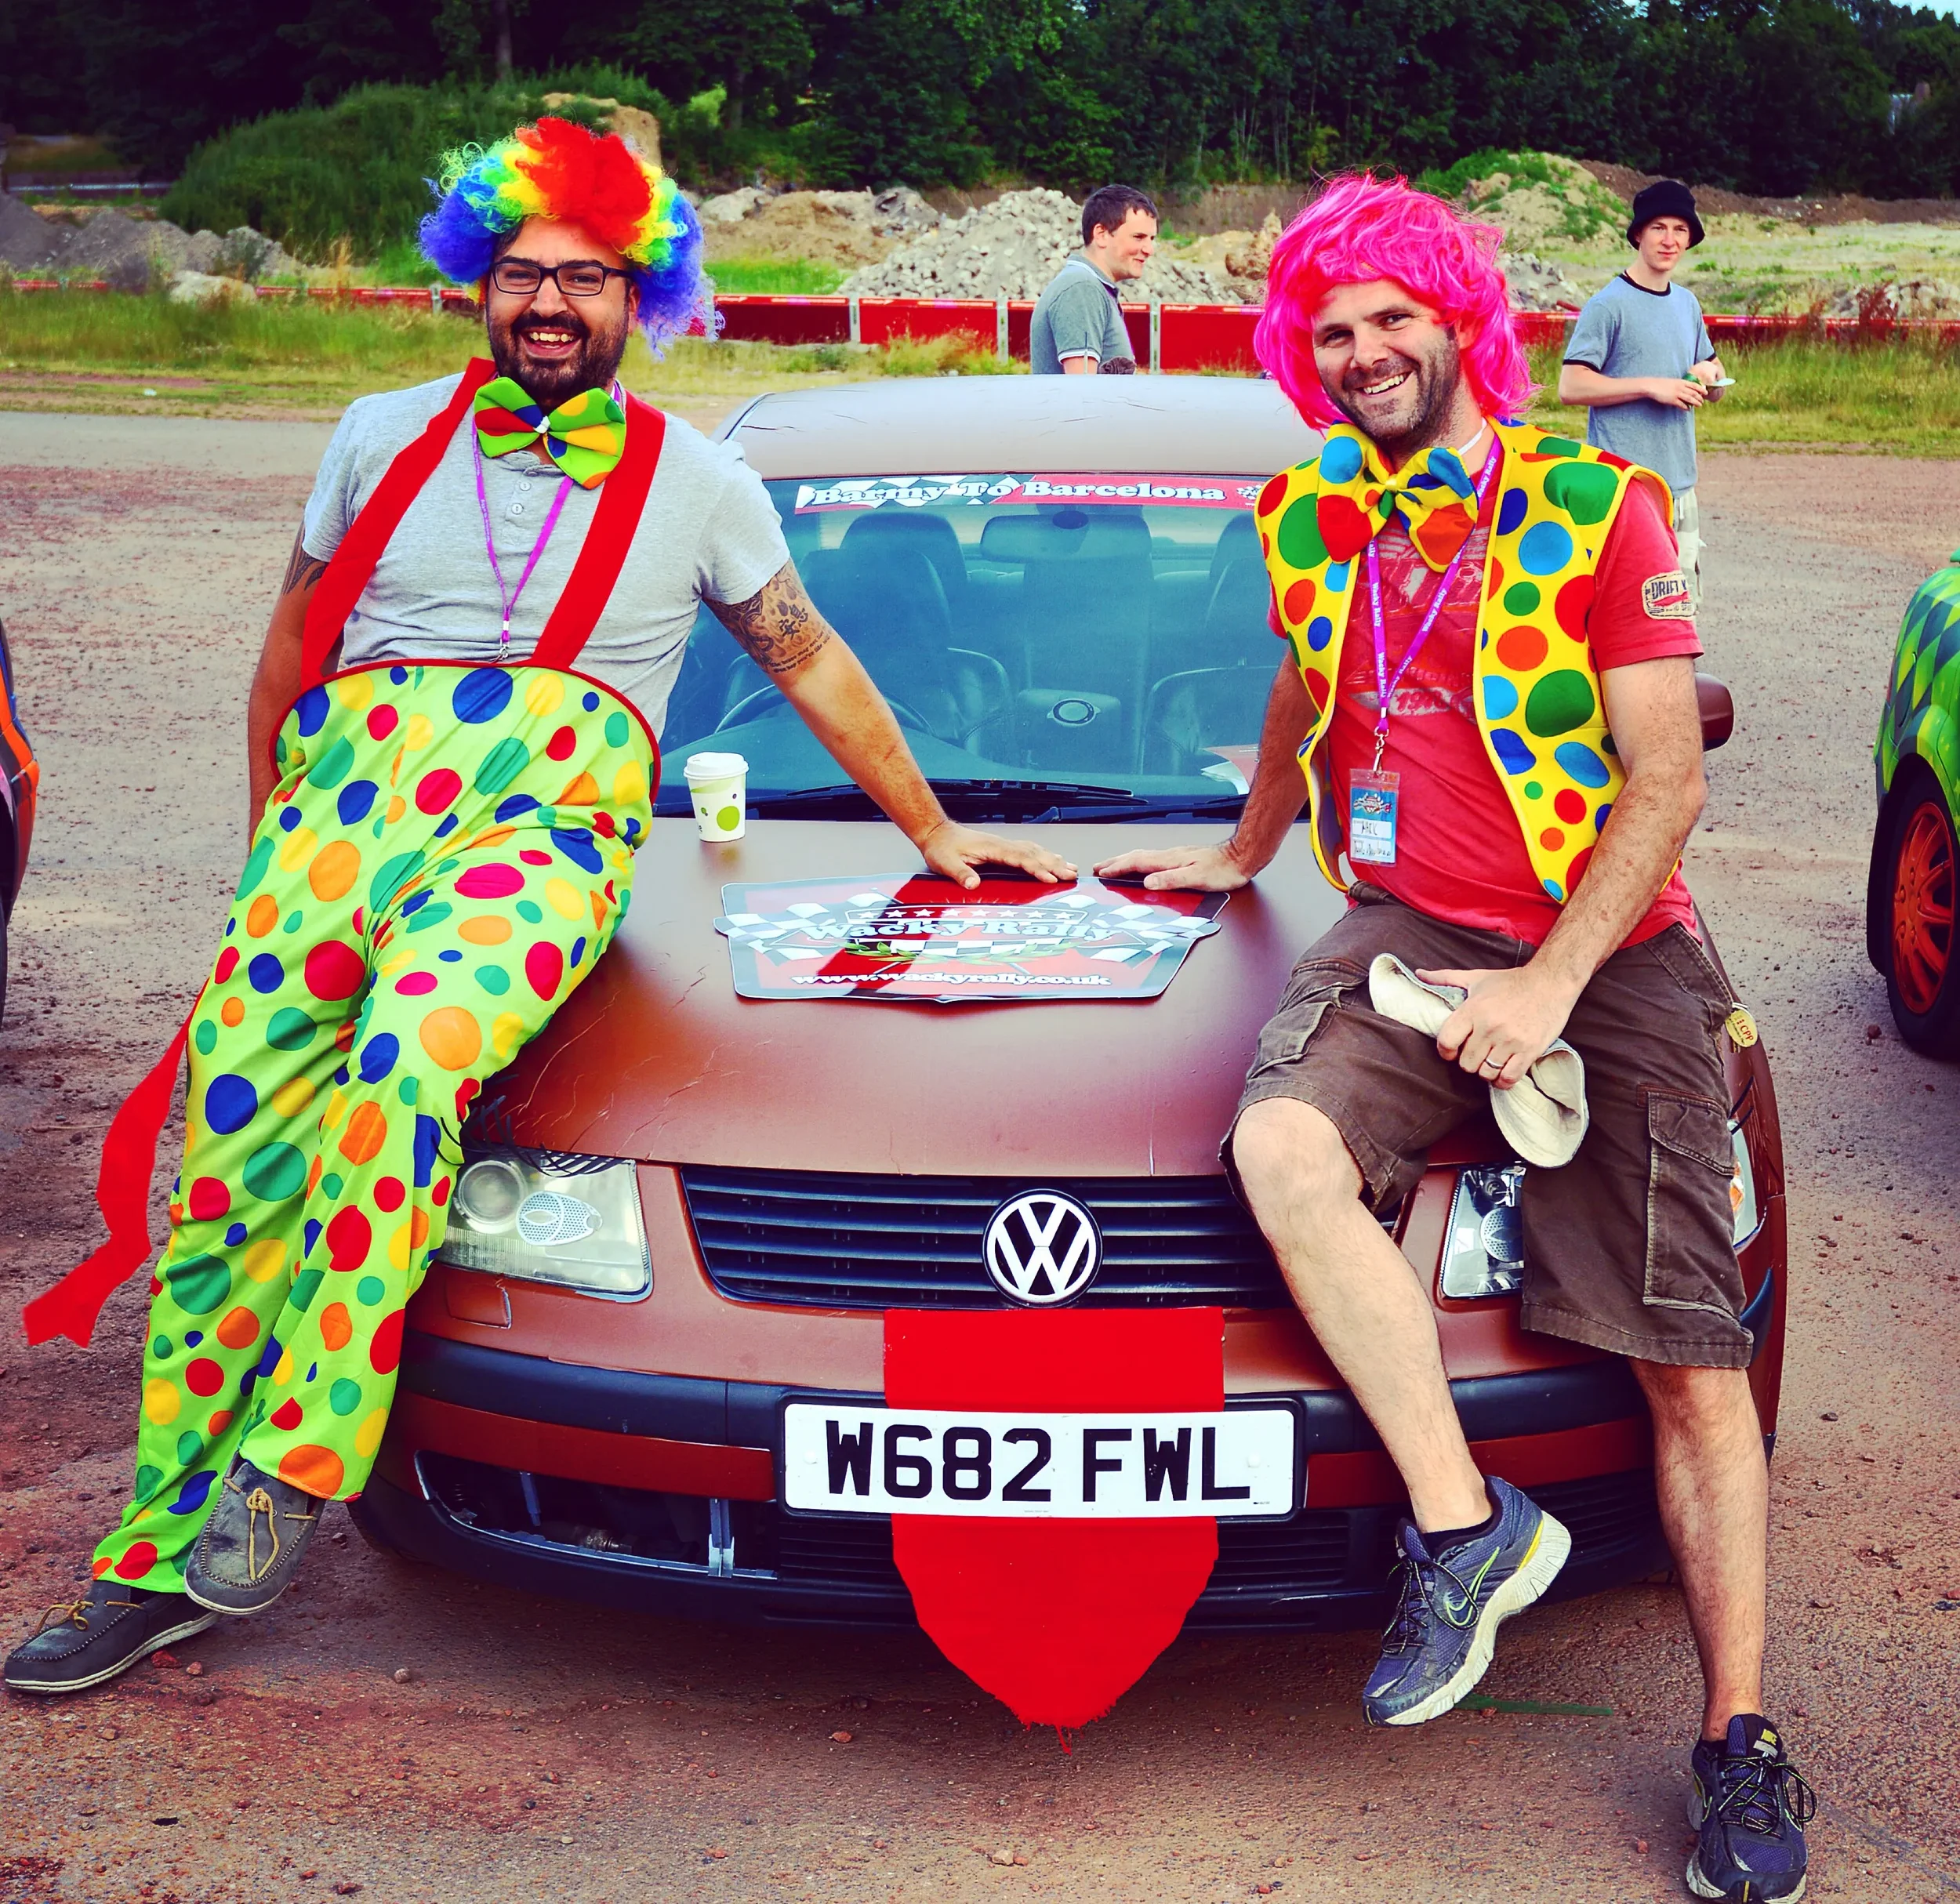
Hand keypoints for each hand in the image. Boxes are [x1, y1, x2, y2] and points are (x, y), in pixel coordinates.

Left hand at [919, 821, 1075, 890]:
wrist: (937, 832)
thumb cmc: (941, 848)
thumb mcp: (945, 863)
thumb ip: (960, 874)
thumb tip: (974, 884)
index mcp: (992, 848)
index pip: (1020, 858)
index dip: (1037, 869)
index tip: (1051, 878)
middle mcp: (1002, 844)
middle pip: (1034, 854)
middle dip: (1055, 865)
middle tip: (1073, 875)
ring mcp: (1004, 845)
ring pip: (1034, 850)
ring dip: (1053, 859)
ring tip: (1071, 868)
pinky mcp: (1002, 848)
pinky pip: (1028, 850)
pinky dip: (1043, 855)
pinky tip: (1053, 859)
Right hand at [1090, 840, 1253, 891]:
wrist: (1240, 857)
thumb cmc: (1223, 870)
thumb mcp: (1197, 878)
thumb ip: (1171, 880)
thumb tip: (1148, 882)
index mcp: (1169, 860)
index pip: (1137, 863)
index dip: (1117, 868)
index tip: (1101, 873)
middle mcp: (1169, 855)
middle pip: (1135, 857)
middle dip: (1115, 862)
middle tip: (1097, 868)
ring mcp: (1175, 856)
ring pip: (1142, 857)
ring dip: (1124, 861)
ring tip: (1112, 866)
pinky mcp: (1181, 859)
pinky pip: (1152, 859)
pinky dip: (1138, 862)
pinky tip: (1140, 867)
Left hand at [1419, 963, 1582, 1089]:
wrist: (1550, 982)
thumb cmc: (1511, 981)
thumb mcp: (1477, 977)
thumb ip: (1446, 978)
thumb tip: (1419, 974)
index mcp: (1473, 1009)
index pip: (1447, 1041)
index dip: (1445, 1051)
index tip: (1451, 1051)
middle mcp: (1490, 1027)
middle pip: (1466, 1062)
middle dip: (1468, 1061)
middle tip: (1476, 1054)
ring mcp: (1510, 1041)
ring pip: (1486, 1072)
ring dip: (1485, 1071)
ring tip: (1490, 1061)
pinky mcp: (1529, 1051)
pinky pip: (1508, 1078)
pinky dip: (1502, 1080)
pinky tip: (1503, 1071)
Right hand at [1645, 376, 1704, 409]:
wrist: (1652, 386)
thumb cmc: (1661, 384)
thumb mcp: (1672, 382)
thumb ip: (1679, 385)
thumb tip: (1684, 389)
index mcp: (1681, 382)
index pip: (1694, 385)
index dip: (1701, 389)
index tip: (1705, 392)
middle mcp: (1681, 387)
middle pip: (1693, 393)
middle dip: (1699, 397)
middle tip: (1702, 401)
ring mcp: (1677, 394)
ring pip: (1689, 398)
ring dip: (1695, 402)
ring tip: (1699, 405)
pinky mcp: (1672, 400)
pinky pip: (1681, 404)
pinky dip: (1686, 407)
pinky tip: (1688, 409)